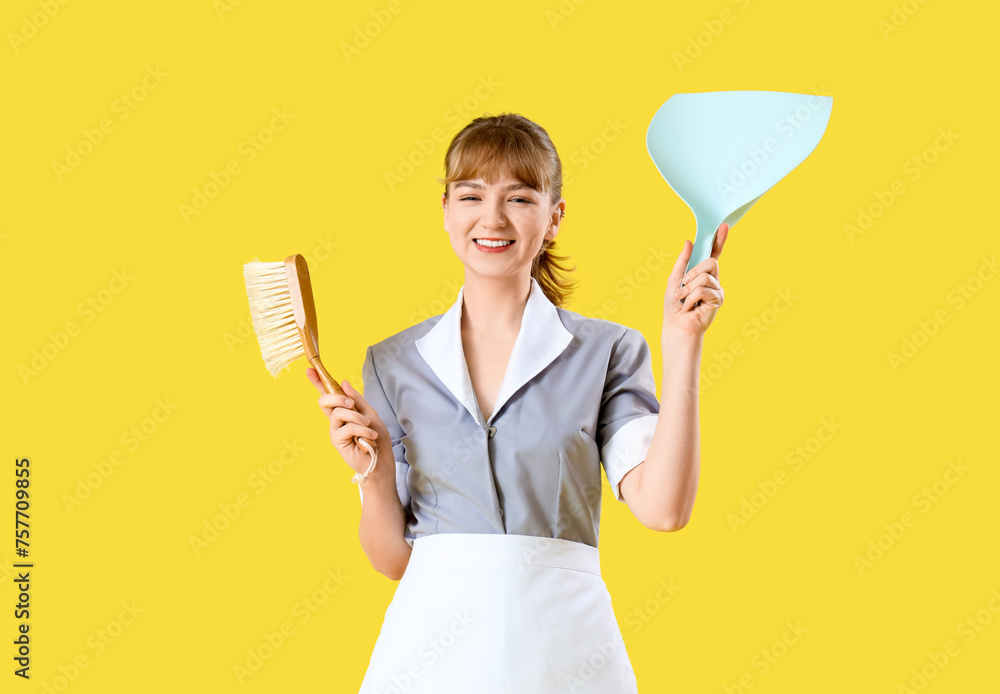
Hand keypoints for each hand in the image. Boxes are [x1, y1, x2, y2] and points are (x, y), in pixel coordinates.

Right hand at [305, 367, 388, 477]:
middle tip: (352, 404)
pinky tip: (370, 437)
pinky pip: (347, 427)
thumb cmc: (376, 439)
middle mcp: (335, 421)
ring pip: (338, 412)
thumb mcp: (370, 414)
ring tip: (369, 427)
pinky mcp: (337, 441)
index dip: (318, 382)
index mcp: (343, 412)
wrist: (381, 461)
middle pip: (324, 400)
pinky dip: (362, 430)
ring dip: (357, 417)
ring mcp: (334, 431)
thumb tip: (343, 382)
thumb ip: (357, 400)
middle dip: (337, 397)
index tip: (310, 369)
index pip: (327, 395)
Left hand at [663, 223, 728, 339]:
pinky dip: (692, 297)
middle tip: (683, 285)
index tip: (723, 226)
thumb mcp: (674, 279)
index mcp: (702, 273)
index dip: (719, 240)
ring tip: (684, 300)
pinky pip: (704, 289)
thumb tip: (688, 242)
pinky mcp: (718, 299)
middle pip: (711, 262)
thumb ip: (682, 262)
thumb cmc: (674, 306)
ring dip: (688, 288)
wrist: (676, 325)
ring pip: (705, 276)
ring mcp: (716, 289)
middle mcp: (712, 279)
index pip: (713, 253)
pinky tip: (690, 307)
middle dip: (693, 272)